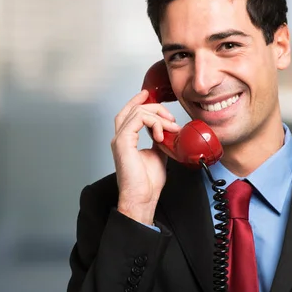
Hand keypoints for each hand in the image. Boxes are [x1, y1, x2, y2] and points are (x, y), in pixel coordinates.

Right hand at [111, 90, 180, 224]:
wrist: (143, 197)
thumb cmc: (148, 182)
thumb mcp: (159, 154)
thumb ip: (160, 139)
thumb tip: (169, 130)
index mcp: (126, 139)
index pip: (129, 113)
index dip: (138, 101)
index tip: (149, 94)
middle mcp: (121, 137)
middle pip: (133, 108)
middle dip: (154, 106)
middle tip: (171, 118)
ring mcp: (120, 139)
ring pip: (138, 112)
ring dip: (158, 116)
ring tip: (170, 128)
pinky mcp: (123, 142)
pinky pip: (138, 120)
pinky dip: (154, 123)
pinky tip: (162, 135)